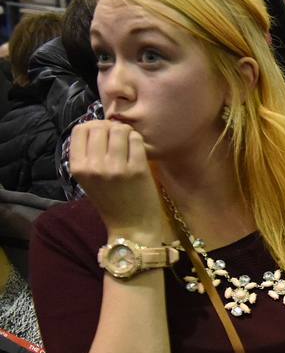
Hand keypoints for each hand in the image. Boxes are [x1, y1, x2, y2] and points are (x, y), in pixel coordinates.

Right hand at [70, 120, 170, 240]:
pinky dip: (138, 139)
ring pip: (118, 129)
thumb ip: (88, 154)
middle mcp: (93, 166)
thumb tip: (98, 126)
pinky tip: (138, 148)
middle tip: (119, 136)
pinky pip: (136, 140)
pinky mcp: (137, 170)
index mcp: (77, 167)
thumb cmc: (110, 201)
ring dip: (126, 131)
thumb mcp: (89, 178)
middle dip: (110, 127)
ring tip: (129, 141)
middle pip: (99, 126)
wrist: (131, 226)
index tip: (103, 133)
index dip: (93, 125)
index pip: (80, 129)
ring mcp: (115, 168)